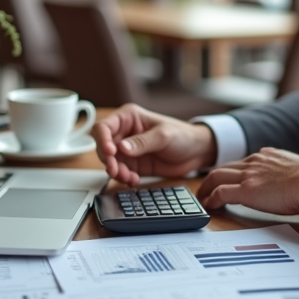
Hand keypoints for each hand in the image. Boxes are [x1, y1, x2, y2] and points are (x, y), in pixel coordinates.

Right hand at [93, 104, 216, 185]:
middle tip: (116, 171)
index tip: (111, 152)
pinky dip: (124, 178)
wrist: (196, 152)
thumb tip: (122, 148)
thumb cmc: (182, 135)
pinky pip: (120, 172)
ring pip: (110, 162)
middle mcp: (124, 133)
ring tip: (128, 178)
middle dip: (108, 161)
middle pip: (103, 146)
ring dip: (116, 172)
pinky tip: (133, 180)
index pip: (104, 127)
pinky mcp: (132, 164)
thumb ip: (142, 142)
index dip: (102, 140)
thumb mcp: (163, 136)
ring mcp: (127, 150)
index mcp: (128, 117)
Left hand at [196, 148, 298, 214]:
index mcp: (264, 157)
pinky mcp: (246, 190)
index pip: (239, 163)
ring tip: (202, 199)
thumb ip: (283, 169)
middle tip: (205, 189)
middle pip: (222, 168)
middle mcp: (253, 162)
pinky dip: (211, 199)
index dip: (229, 172)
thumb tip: (287, 177)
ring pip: (216, 177)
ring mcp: (248, 175)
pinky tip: (209, 206)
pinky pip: (220, 193)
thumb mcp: (294, 167)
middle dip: (211, 179)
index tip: (225, 179)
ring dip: (206, 188)